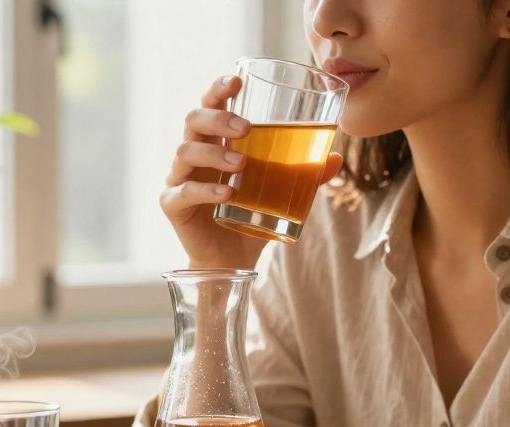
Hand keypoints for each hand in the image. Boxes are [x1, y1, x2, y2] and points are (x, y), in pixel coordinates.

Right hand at [160, 75, 341, 271]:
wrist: (232, 261)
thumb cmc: (251, 218)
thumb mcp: (281, 192)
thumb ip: (304, 174)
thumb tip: (335, 157)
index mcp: (216, 143)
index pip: (210, 106)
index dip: (218, 90)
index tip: (237, 82)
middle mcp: (194, 156)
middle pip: (193, 121)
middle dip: (218, 118)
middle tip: (246, 128)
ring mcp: (180, 179)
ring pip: (185, 152)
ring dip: (214, 154)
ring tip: (241, 165)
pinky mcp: (173, 206)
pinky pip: (182, 191)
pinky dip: (204, 190)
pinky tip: (226, 193)